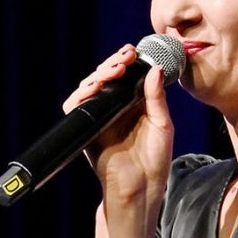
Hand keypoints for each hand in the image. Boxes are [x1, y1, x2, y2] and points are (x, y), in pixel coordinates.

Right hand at [68, 46, 174, 209]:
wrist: (141, 185)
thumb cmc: (155, 158)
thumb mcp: (162, 124)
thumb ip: (156, 97)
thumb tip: (154, 70)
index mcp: (133, 104)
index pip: (124, 76)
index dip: (125, 61)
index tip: (133, 52)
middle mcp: (114, 108)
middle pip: (105, 78)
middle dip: (112, 64)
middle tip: (124, 58)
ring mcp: (99, 117)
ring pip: (90, 88)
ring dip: (99, 75)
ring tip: (114, 70)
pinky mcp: (86, 129)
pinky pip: (76, 107)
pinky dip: (81, 95)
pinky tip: (95, 88)